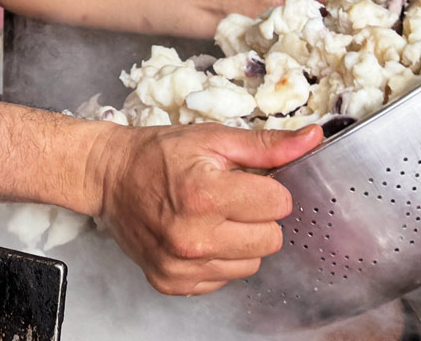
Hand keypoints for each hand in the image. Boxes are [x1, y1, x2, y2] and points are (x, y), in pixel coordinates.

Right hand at [89, 123, 321, 294]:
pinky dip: (216, 260)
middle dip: (257, 217)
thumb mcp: (211, 139)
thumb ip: (266, 145)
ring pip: (251, 264)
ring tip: (210, 218)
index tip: (243, 181)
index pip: (279, 205)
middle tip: (227, 199)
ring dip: (239, 241)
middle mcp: (193, 238)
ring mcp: (181, 265)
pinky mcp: (172, 282)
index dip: (266, 189)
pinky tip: (196, 236)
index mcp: (205, 195)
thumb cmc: (157, 154)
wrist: (108, 176)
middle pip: (270, 239)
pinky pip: (222, 280)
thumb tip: (312, 139)